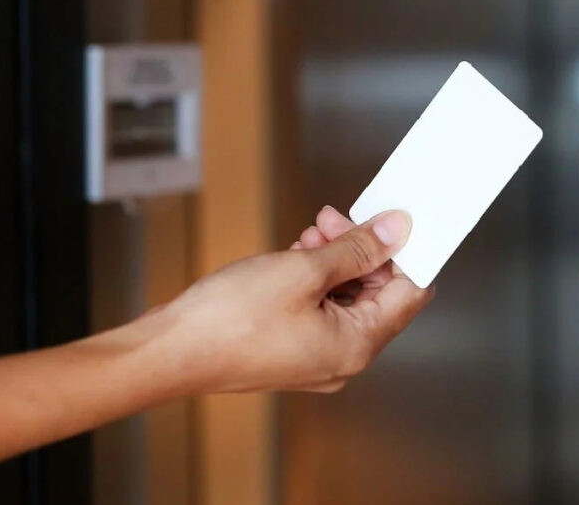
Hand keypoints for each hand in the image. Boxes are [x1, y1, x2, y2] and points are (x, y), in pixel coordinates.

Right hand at [163, 207, 433, 393]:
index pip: (410, 294)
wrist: (168, 352)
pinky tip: (298, 252)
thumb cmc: (228, 322)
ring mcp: (316, 356)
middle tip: (339, 220)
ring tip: (313, 233)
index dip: (406, 253)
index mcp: (357, 345)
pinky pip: (320, 308)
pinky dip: (315, 278)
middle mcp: (343, 358)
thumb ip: (356, 249)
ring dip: (337, 260)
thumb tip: (396, 231)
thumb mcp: (303, 270)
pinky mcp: (292, 348)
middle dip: (363, 252)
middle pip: (378, 294)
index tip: (397, 222)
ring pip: (346, 298)